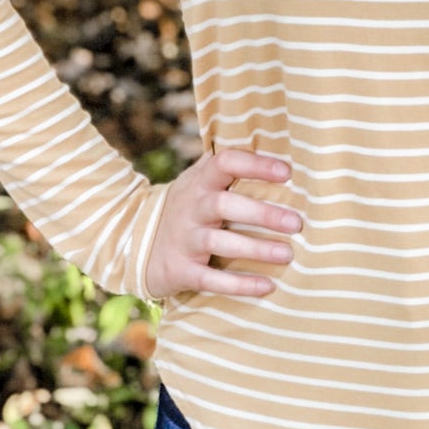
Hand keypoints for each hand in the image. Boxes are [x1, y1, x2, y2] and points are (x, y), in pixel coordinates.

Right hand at [142, 149, 302, 300]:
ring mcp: (185, 240)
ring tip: (288, 254)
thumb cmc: (185, 208)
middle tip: (296, 223)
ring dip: (256, 250)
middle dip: (262, 214)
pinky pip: (211, 279)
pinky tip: (267, 287)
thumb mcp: (196, 182)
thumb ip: (224, 165)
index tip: (287, 172)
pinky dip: (239, 285)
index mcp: (200, 183)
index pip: (225, 163)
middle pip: (225, 205)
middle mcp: (192, 208)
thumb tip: (267, 141)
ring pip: (221, 243)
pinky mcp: (181, 270)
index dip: (255, 165)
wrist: (132, 243)